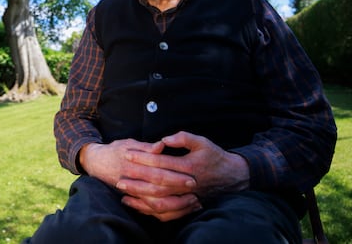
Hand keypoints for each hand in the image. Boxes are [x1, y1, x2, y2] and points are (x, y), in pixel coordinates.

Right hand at [79, 139, 201, 221]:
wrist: (96, 163)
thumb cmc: (116, 150)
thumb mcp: (129, 143)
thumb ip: (146, 147)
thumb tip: (161, 145)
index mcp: (134, 163)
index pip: (159, 171)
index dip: (176, 175)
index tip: (191, 176)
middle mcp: (133, 179)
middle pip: (159, 189)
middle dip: (178, 190)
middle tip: (195, 190)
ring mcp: (132, 191)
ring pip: (154, 203)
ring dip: (174, 204)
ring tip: (191, 201)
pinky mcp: (132, 198)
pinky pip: (149, 210)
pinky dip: (164, 211)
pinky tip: (178, 209)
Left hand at [128, 131, 250, 199]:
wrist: (232, 177)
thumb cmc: (215, 157)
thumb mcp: (202, 142)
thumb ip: (183, 138)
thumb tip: (164, 139)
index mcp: (188, 166)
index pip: (160, 162)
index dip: (142, 158)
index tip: (127, 154)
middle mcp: (186, 183)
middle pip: (156, 183)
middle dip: (136, 180)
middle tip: (119, 177)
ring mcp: (186, 196)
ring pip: (160, 200)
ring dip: (140, 196)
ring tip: (124, 192)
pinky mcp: (187, 205)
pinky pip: (166, 212)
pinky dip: (150, 210)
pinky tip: (138, 204)